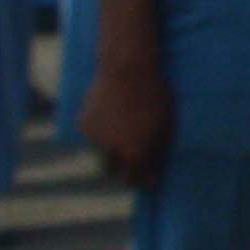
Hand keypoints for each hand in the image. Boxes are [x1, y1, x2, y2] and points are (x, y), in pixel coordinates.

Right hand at [86, 45, 176, 191]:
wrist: (126, 69)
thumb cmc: (154, 96)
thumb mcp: (166, 126)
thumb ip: (158, 152)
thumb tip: (152, 174)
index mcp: (133, 152)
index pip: (133, 179)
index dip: (142, 179)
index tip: (150, 176)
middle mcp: (110, 150)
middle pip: (116, 170)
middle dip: (127, 167)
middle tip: (138, 154)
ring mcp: (94, 137)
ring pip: (103, 153)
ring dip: (113, 149)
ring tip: (126, 129)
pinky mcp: (83, 125)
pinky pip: (94, 137)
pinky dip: (103, 134)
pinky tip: (114, 118)